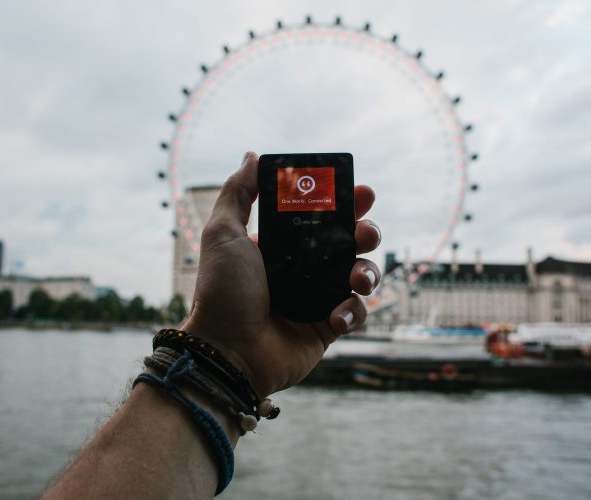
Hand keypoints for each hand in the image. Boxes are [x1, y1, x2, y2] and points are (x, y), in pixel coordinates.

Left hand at [183, 152, 381, 396]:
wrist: (227, 350)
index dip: (345, 203)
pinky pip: (355, 314)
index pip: (321, 217)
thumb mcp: (223, 233)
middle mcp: (303, 270)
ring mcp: (316, 299)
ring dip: (368, 271)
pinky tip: (335, 315)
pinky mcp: (326, 328)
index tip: (362, 192)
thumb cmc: (222, 291)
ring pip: (360, 276)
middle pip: (349, 243)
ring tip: (357, 277)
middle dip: (366, 232)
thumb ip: (238, 193)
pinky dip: (352, 312)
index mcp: (282, 245)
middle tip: (365, 231)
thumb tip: (252, 156)